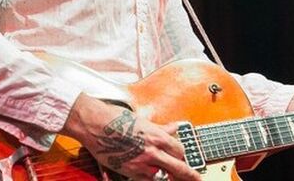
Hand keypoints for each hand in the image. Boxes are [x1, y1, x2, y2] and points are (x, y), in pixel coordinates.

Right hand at [64, 93, 201, 180]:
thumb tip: (174, 126)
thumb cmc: (116, 119)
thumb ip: (161, 127)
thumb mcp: (143, 121)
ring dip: (168, 177)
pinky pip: (147, 180)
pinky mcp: (130, 171)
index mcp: (158, 137)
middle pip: (178, 167)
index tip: (182, 157)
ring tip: (173, 179)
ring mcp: (142, 163)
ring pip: (163, 177)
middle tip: (197, 179)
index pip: (179, 150)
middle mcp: (153, 151)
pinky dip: (151, 179)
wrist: (96, 124)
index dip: (182, 154)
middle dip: (189, 174)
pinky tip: (153, 177)